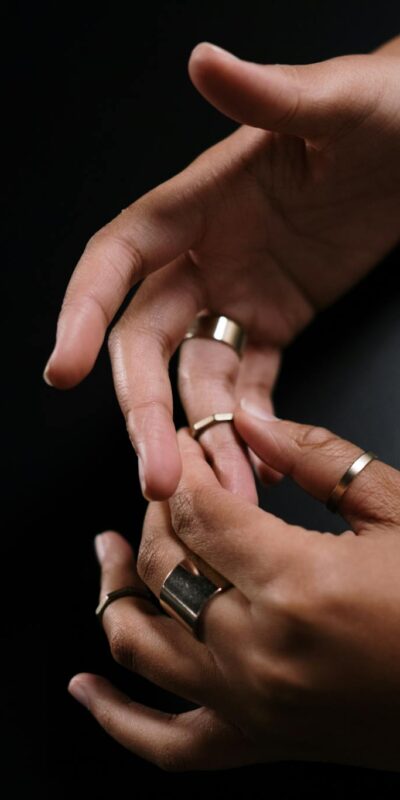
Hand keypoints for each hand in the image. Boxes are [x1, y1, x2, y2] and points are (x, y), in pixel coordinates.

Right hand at [45, 37, 399, 500]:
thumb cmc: (389, 107)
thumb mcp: (338, 102)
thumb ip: (271, 95)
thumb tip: (205, 61)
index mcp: (201, 199)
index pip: (119, 259)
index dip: (84, 312)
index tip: (64, 370)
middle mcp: (207, 253)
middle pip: (149, 341)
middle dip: (146, 410)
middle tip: (158, 477)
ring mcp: (241, 293)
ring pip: (198, 376)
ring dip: (201, 436)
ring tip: (220, 494)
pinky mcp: (280, 320)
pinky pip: (252, 383)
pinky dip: (250, 426)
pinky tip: (257, 465)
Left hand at [68, 412, 399, 771]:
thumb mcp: (397, 510)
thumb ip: (317, 458)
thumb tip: (253, 423)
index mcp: (297, 584)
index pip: (195, 510)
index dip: (178, 469)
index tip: (181, 448)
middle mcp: (259, 650)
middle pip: (164, 566)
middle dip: (154, 514)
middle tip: (168, 486)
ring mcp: (252, 704)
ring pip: (142, 643)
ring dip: (113, 590)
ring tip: (106, 553)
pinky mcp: (261, 741)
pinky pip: (166, 744)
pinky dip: (117, 718)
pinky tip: (86, 689)